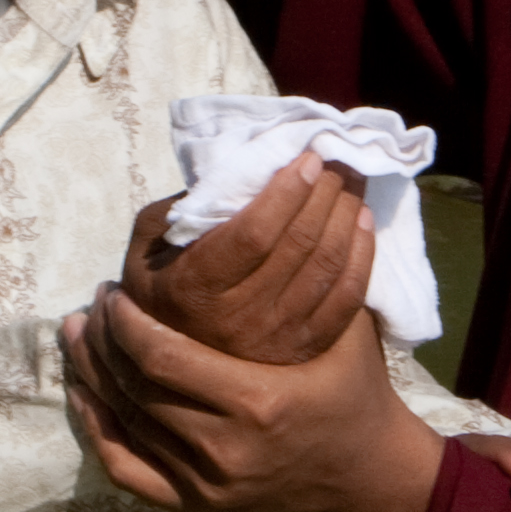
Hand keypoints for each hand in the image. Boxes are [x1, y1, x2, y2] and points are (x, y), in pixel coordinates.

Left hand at [60, 282, 445, 511]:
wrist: (366, 472)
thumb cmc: (353, 385)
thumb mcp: (341, 326)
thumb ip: (311, 267)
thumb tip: (299, 182)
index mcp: (259, 401)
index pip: (160, 357)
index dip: (124, 322)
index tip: (113, 292)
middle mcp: (225, 450)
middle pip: (134, 389)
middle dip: (101, 343)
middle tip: (90, 306)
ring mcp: (208, 485)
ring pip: (124, 425)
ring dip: (92, 376)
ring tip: (77, 336)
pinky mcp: (198, 506)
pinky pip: (127, 470)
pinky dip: (97, 430)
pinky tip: (82, 394)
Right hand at [119, 151, 368, 365]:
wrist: (174, 353)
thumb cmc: (161, 280)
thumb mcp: (148, 241)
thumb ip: (183, 208)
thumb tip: (241, 169)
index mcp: (193, 289)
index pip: (253, 235)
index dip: (287, 193)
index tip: (307, 158)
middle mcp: (235, 321)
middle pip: (298, 245)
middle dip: (324, 192)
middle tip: (336, 160)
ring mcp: (274, 340)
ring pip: (326, 267)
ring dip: (346, 215)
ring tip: (352, 181)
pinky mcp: (304, 349)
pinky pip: (348, 299)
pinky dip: (362, 255)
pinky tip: (362, 221)